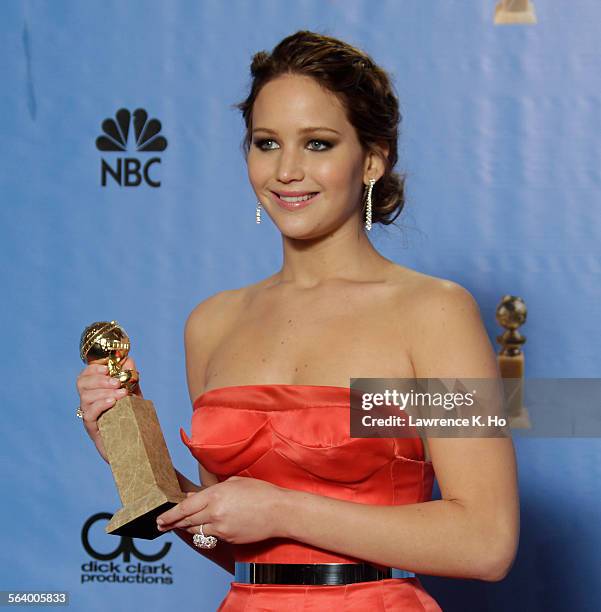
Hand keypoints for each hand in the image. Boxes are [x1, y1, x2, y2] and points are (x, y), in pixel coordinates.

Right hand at [75, 356, 142, 461]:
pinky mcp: (92, 429)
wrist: (135, 444)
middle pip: (82, 384)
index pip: (86, 375)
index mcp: (97, 391)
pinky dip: (101, 404)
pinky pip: (89, 414)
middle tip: (117, 382)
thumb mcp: (133, 394)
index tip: (107, 368)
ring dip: (104, 391)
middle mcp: (89, 402)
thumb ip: (131, 377)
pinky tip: (113, 402)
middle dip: (99, 379)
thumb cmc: (132, 417)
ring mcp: (89, 416)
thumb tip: (128, 360)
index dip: (93, 369)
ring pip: (86, 398)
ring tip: (122, 393)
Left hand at [156, 476, 285, 543]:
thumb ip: (211, 489)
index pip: (185, 507)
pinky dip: (208, 531)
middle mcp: (215, 513)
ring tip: (182, 525)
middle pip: (187, 522)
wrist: (279, 511)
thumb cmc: (260, 492)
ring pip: (198, 531)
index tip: (160, 519)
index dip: (170, 515)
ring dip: (189, 528)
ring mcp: (222, 528)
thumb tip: (193, 496)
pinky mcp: (229, 539)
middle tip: (162, 525)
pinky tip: (208, 527)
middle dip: (173, 524)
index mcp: (215, 495)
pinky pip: (213, 536)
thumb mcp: (233, 483)